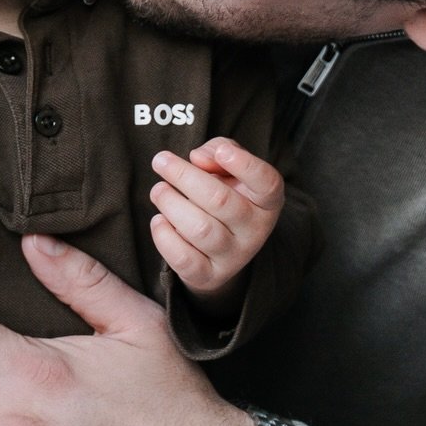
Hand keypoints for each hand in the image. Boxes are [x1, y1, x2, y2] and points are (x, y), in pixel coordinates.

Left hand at [150, 137, 283, 311]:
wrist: (219, 247)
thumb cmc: (222, 192)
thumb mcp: (228, 166)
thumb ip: (219, 149)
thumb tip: (198, 158)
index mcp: (266, 201)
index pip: (267, 183)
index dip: (245, 165)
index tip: (222, 151)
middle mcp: (255, 231)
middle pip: (220, 201)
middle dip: (184, 176)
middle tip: (160, 160)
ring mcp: (233, 256)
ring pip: (199, 228)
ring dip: (170, 203)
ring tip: (158, 190)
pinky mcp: (208, 276)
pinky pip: (183, 258)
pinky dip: (164, 236)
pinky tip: (159, 220)